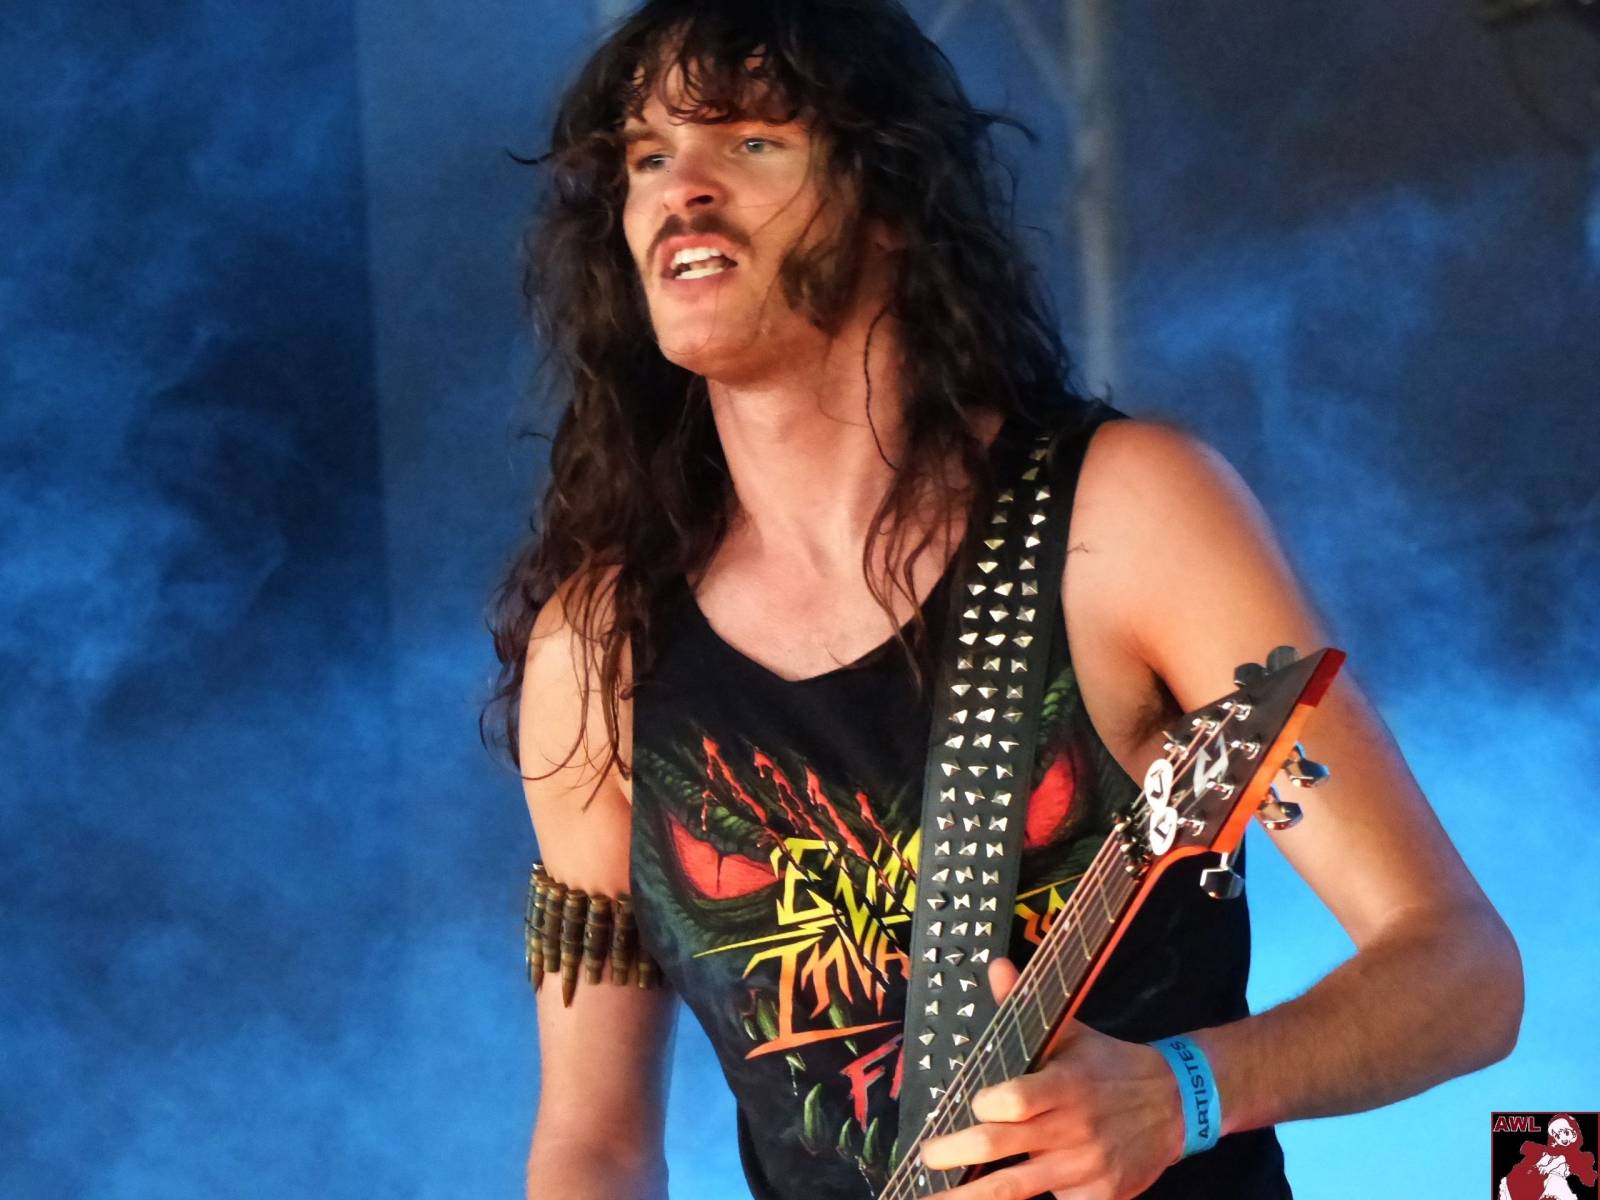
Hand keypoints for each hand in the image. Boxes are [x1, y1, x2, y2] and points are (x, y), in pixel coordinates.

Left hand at [916, 957, 1185, 1199]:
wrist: (1175, 1104)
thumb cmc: (1109, 1066)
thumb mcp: (1072, 1032)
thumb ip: (1024, 1006)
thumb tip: (995, 966)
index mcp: (1065, 1084)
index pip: (1015, 1099)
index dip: (987, 1103)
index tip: (971, 1102)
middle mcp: (1073, 1128)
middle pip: (1000, 1145)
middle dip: (953, 1151)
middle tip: (926, 1155)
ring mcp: (1085, 1167)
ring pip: (1016, 1188)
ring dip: (969, 1198)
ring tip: (932, 1199)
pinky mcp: (1100, 1196)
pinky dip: (1026, 1199)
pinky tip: (997, 1194)